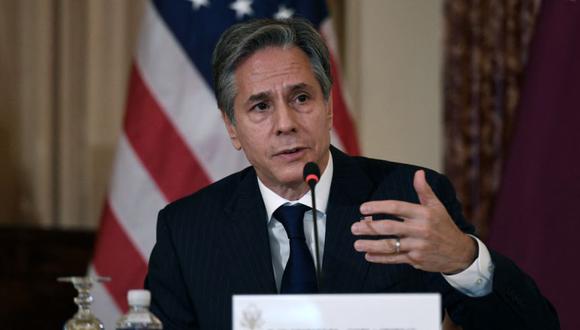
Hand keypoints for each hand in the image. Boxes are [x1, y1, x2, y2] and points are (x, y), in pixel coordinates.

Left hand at [351, 170, 475, 273]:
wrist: (459, 252)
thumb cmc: (444, 226)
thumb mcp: (437, 206)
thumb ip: (424, 190)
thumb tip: (418, 173)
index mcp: (423, 214)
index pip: (397, 208)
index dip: (378, 207)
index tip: (363, 208)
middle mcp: (420, 230)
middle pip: (390, 228)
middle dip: (370, 228)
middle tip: (354, 227)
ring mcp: (418, 246)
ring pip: (391, 245)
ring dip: (371, 245)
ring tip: (357, 244)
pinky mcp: (416, 259)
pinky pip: (395, 259)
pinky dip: (381, 258)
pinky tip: (368, 256)